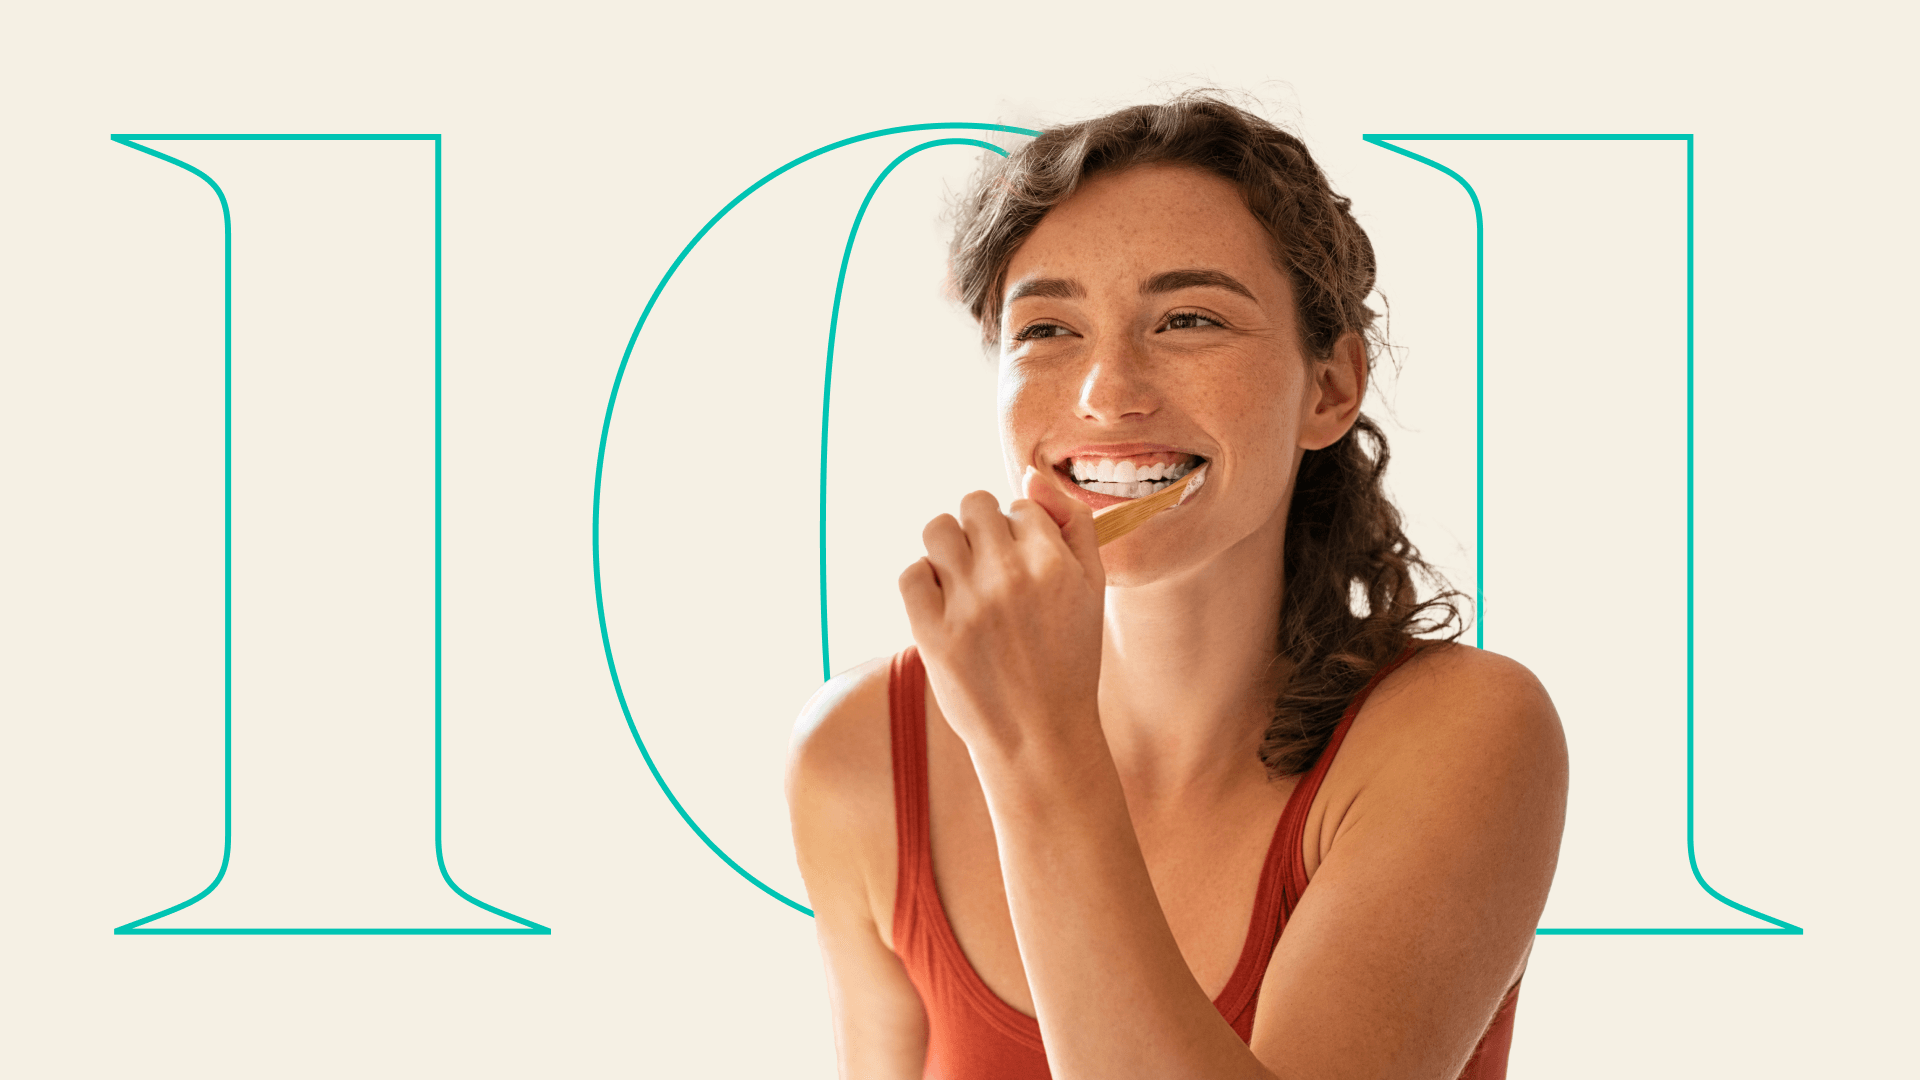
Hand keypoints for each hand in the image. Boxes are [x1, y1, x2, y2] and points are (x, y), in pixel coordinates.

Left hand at [898, 468, 1106, 758]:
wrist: (1041, 737)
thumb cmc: (1068, 660)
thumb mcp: (1093, 588)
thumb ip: (1073, 523)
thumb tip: (1030, 475)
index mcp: (1054, 561)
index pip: (1020, 506)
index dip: (1019, 533)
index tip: (1023, 569)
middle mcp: (1010, 575)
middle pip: (973, 505)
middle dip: (979, 530)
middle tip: (989, 570)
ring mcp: (968, 604)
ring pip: (937, 530)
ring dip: (947, 548)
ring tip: (962, 582)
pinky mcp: (932, 632)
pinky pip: (911, 574)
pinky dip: (924, 584)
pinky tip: (945, 607)